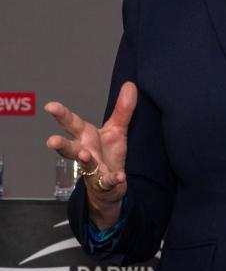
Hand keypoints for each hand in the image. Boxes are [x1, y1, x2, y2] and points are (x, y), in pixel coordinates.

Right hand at [43, 82, 137, 228]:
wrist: (110, 186)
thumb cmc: (108, 154)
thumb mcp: (117, 130)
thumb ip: (123, 109)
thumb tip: (130, 84)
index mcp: (86, 137)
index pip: (72, 124)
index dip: (61, 115)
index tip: (50, 106)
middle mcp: (85, 152)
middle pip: (70, 147)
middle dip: (61, 144)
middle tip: (51, 141)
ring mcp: (93, 170)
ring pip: (84, 165)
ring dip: (83, 160)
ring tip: (84, 155)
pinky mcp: (104, 184)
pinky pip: (108, 182)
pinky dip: (112, 180)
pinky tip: (118, 177)